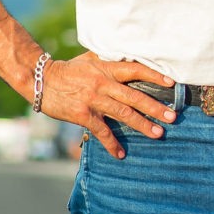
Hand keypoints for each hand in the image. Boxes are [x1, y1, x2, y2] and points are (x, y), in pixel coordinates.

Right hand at [39, 54, 176, 159]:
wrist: (40, 80)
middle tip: (172, 117)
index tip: (172, 83)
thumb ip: (109, 61)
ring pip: (123, 114)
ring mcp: (93, 100)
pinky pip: (101, 131)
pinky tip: (120, 154)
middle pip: (134, 96)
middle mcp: (103, 84)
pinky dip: (111, 144)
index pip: (136, 70)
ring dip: (142, 125)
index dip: (154, 75)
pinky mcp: (83, 115)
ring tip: (158, 134)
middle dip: (155, 107)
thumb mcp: (90, 60)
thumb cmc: (68, 70)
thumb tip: (130, 60)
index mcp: (107, 68)